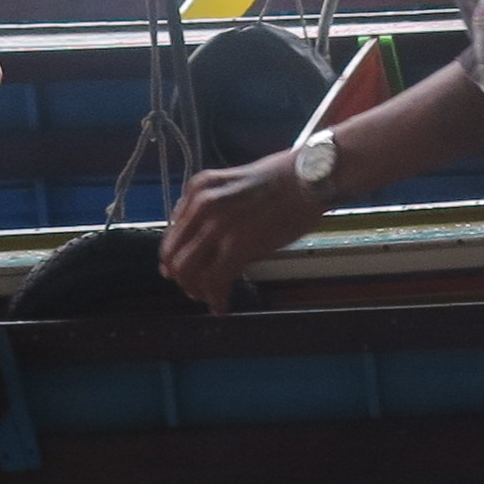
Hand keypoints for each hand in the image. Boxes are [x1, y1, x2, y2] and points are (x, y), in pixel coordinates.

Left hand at [161, 151, 328, 310]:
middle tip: (197, 290)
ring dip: (197, 290)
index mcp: (198, 189)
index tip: (187, 272)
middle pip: (173, 255)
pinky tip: (223, 306)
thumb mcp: (234, 183)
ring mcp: (217, 225)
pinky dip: (215, 299)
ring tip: (211, 298)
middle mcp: (201, 205)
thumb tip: (203, 238)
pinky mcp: (237, 245)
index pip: (173, 233)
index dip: (176, 258)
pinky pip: (214, 281)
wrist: (310, 178)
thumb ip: (214, 206)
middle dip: (183, 278)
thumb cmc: (283, 179)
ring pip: (187, 271)